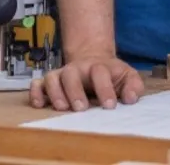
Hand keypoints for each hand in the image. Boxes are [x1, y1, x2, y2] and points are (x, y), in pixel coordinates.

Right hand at [30, 54, 144, 110]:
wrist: (93, 61)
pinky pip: (37, 84)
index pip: (100, 73)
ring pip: (52, 78)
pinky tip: (39, 104)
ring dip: (55, 93)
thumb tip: (130, 98)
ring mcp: (61, 74)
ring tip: (62, 108)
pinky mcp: (48, 82)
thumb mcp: (127, 76)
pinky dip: (35, 93)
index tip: (109, 106)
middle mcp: (77, 69)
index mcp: (98, 66)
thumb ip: (133, 85)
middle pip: (71, 74)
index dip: (105, 89)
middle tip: (81, 108)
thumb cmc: (110, 74)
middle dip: (75, 91)